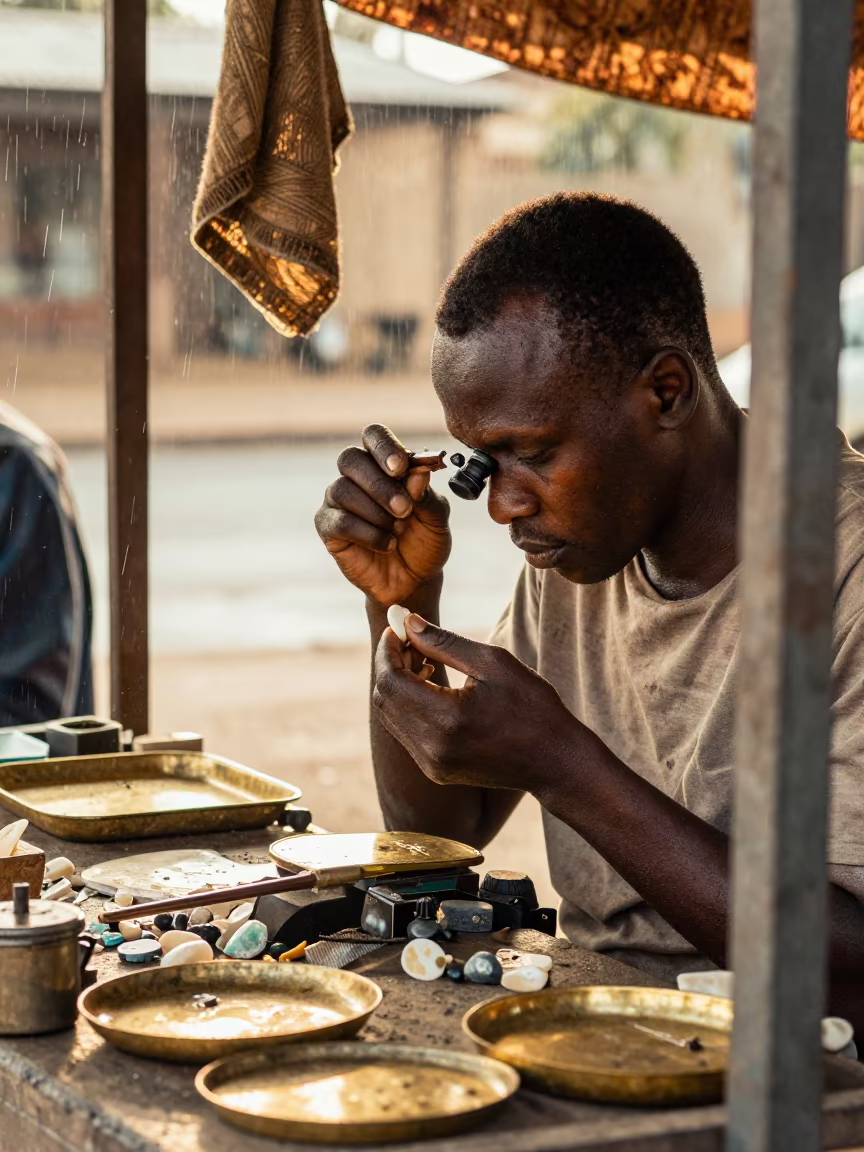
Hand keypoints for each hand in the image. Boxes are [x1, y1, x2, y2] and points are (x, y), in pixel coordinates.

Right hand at [314, 425, 450, 605]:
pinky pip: (339, 521)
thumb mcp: (437, 519)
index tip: (400, 468)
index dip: (383, 446)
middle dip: (379, 485)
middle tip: (404, 509)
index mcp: (384, 464)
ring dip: (375, 512)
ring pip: (342, 489)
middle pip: (350, 458)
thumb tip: (416, 472)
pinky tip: (387, 543)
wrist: (414, 580)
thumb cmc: (424, 542)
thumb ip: (427, 495)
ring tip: (397, 530)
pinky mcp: (329, 527)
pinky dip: (368, 533)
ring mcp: (339, 501)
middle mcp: (357, 477)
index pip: (373, 435)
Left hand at [372, 614, 585, 793]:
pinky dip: (409, 706)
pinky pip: (406, 733)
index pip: (391, 680)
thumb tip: (407, 622)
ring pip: (391, 717)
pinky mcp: (436, 772)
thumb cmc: (532, 706)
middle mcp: (432, 748)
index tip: (396, 629)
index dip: (387, 651)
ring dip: (398, 685)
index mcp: (447, 719)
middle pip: (384, 699)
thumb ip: (443, 641)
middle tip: (409, 641)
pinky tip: (432, 688)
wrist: (555, 761)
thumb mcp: (493, 662)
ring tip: (423, 661)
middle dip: (390, 665)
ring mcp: (432, 765)